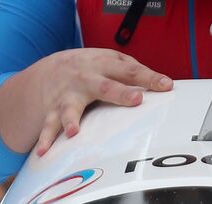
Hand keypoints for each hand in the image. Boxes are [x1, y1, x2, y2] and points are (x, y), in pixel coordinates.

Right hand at [17, 49, 172, 155]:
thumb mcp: (109, 59)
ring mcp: (68, 95)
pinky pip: (48, 126)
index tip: (167, 86)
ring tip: (73, 132)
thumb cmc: (88, 67)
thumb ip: (131, 69)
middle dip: (120, 93)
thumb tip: (160, 83)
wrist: (48, 70)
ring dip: (71, 120)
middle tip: (136, 100)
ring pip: (70, 108)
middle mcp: (85, 78)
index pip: (130, 70)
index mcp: (102, 64)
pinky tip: (44, 151)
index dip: (149, 77)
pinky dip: (46, 138)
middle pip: (104, 86)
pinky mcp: (53, 110)